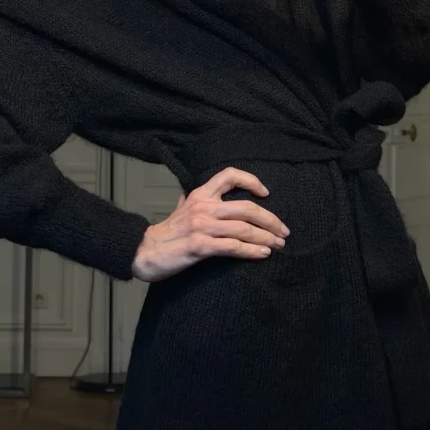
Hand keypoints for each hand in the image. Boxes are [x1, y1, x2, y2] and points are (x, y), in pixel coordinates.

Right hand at [131, 167, 290, 282]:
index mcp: (200, 194)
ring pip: (244, 229)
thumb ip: (197, 198)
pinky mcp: (200, 246)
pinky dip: (252, 251)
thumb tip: (212, 191)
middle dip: (271, 220)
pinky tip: (263, 254)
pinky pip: (233, 247)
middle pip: (247, 207)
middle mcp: (203, 207)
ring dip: (266, 238)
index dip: (251, 181)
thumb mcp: (181, 207)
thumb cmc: (168, 232)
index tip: (266, 194)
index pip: (229, 175)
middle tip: (283, 231)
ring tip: (278, 245)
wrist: (146, 251)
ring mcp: (202, 226)